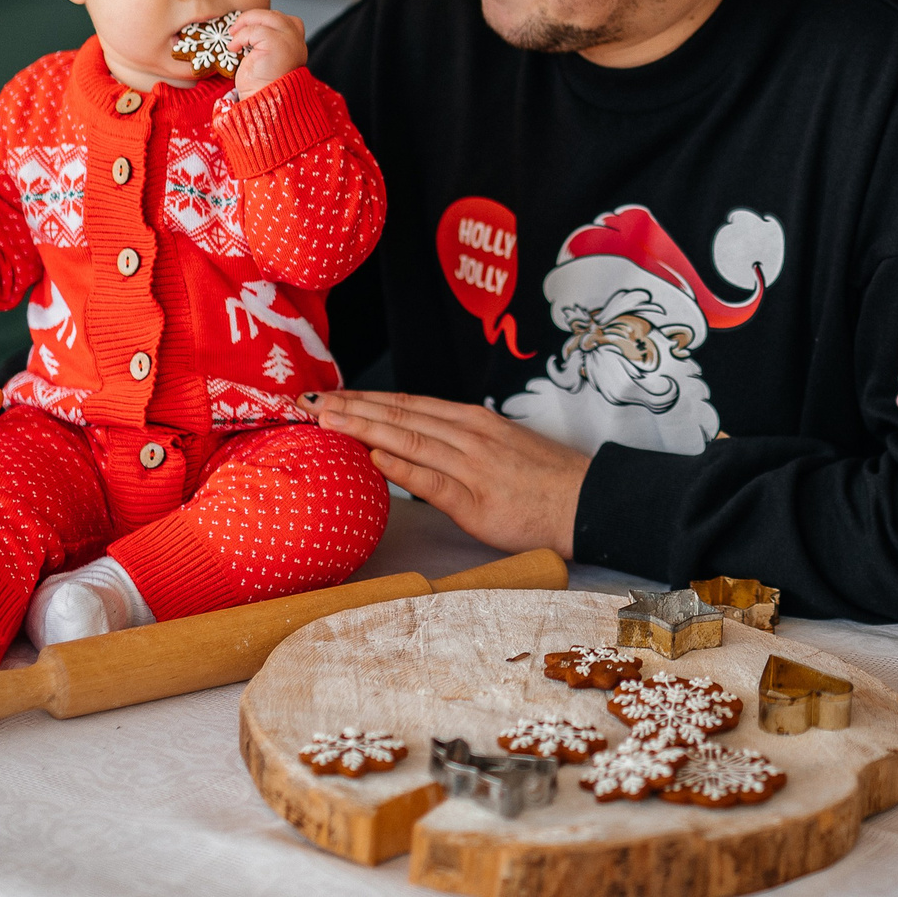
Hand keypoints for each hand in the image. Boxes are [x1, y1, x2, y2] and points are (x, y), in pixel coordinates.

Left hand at [227, 8, 309, 98]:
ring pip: (265, 16)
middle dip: (253, 18)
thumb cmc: (262, 85)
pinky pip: (254, 30)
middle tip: (235, 30)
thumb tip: (247, 26)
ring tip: (234, 36)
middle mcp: (297, 41)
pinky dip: (240, 37)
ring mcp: (289, 41)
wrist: (265, 104)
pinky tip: (234, 48)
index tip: (248, 31)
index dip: (265, 21)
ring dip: (245, 23)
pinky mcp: (276, 44)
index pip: (285, 20)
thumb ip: (268, 41)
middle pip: (274, 15)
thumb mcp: (267, 58)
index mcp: (296, 45)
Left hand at [308, 391, 585, 557]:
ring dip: (364, 427)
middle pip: (400, 415)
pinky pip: (432, 479)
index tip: (331, 396)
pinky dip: (401, 467)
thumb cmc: (544, 480)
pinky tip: (373, 458)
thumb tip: (409, 448)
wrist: (586, 501)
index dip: (366, 399)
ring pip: (408, 439)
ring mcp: (472, 465)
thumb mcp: (500, 448)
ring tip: (327, 421)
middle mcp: (469, 434)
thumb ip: (455, 444)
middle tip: (310, 400)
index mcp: (472, 420)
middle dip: (353, 407)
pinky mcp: (476, 500)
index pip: (408, 404)